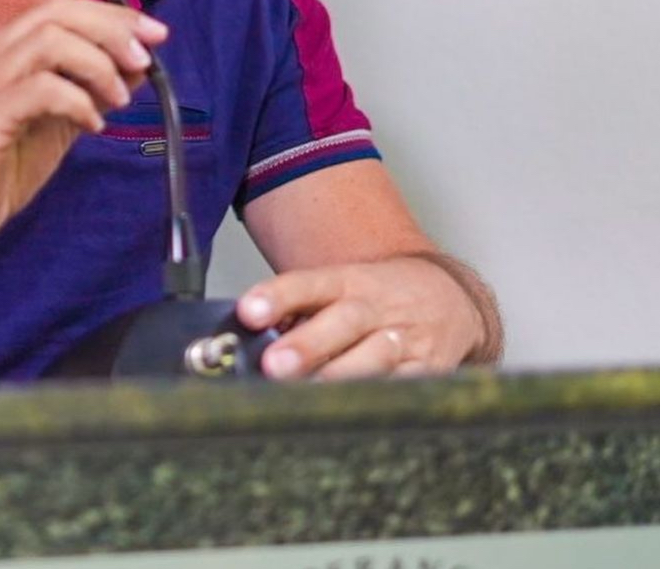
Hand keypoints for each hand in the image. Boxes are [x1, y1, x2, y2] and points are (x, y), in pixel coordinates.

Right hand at [0, 0, 168, 251]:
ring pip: (50, 41)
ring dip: (98, 64)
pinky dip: (78, 100)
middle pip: (57, 14)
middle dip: (112, 30)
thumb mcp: (59, 122)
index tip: (154, 34)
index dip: (112, 15)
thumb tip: (137, 64)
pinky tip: (92, 125)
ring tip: (118, 99)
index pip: (62, 9)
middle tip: (145, 59)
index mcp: (4, 51)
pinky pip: (41, 89)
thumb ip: (91, 89)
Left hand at [236, 255, 486, 380]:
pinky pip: (404, 391)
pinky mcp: (430, 371)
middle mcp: (377, 308)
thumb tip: (249, 335)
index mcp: (348, 281)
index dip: (278, 297)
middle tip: (274, 365)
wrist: (448, 296)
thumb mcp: (339, 286)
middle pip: (342, 322)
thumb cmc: (375, 297)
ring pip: (374, 360)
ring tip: (305, 398)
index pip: (309, 284)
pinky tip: (352, 416)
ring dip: (339, 380)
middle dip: (308, 346)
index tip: (248, 312)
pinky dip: (378, 403)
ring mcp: (406, 339)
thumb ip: (297, 307)